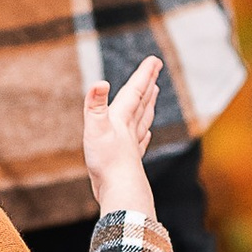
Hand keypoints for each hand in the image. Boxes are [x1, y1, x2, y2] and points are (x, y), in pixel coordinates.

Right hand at [81, 56, 163, 218]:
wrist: (119, 190)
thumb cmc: (107, 160)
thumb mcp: (95, 129)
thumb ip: (96, 105)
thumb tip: (100, 82)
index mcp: (121, 118)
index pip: (134, 91)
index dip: (144, 75)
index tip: (154, 60)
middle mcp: (129, 128)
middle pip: (142, 102)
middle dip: (148, 84)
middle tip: (156, 70)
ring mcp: (131, 144)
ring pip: (143, 119)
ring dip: (148, 104)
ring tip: (154, 94)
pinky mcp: (128, 160)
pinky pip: (140, 141)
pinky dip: (144, 133)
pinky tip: (147, 132)